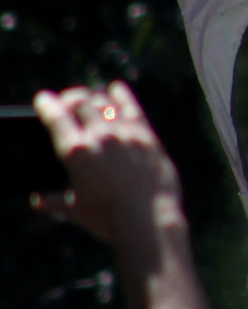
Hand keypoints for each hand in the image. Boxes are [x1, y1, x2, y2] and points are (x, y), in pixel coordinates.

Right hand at [31, 81, 184, 247]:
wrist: (148, 219)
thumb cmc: (108, 218)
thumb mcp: (75, 211)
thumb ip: (54, 202)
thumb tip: (37, 202)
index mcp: (76, 152)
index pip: (56, 118)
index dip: (47, 104)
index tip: (42, 98)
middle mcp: (100, 137)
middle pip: (82, 103)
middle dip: (70, 98)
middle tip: (66, 100)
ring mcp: (125, 134)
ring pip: (106, 103)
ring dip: (93, 97)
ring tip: (88, 98)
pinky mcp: (147, 137)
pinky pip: (132, 109)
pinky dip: (122, 96)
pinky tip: (116, 89)